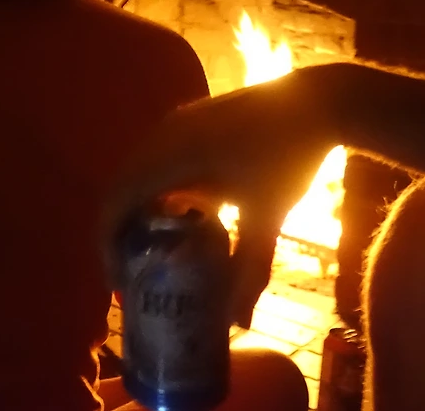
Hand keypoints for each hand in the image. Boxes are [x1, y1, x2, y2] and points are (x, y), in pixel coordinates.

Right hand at [103, 66, 343, 323]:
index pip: (116, 202)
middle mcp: (161, 136)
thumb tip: (239, 323)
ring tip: (149, 250)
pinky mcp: (188, 121)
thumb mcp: (267, 217)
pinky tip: (178, 217)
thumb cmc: (288, 158)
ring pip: (135, 172)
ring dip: (134, 210)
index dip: (108, 245)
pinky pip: (153, 159)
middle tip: (131, 274)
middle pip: (118, 188)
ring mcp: (173, 124)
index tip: (121, 282)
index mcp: (169, 157)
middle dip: (118, 233)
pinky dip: (152, 190)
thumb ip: (249, 270)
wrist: (316, 101)